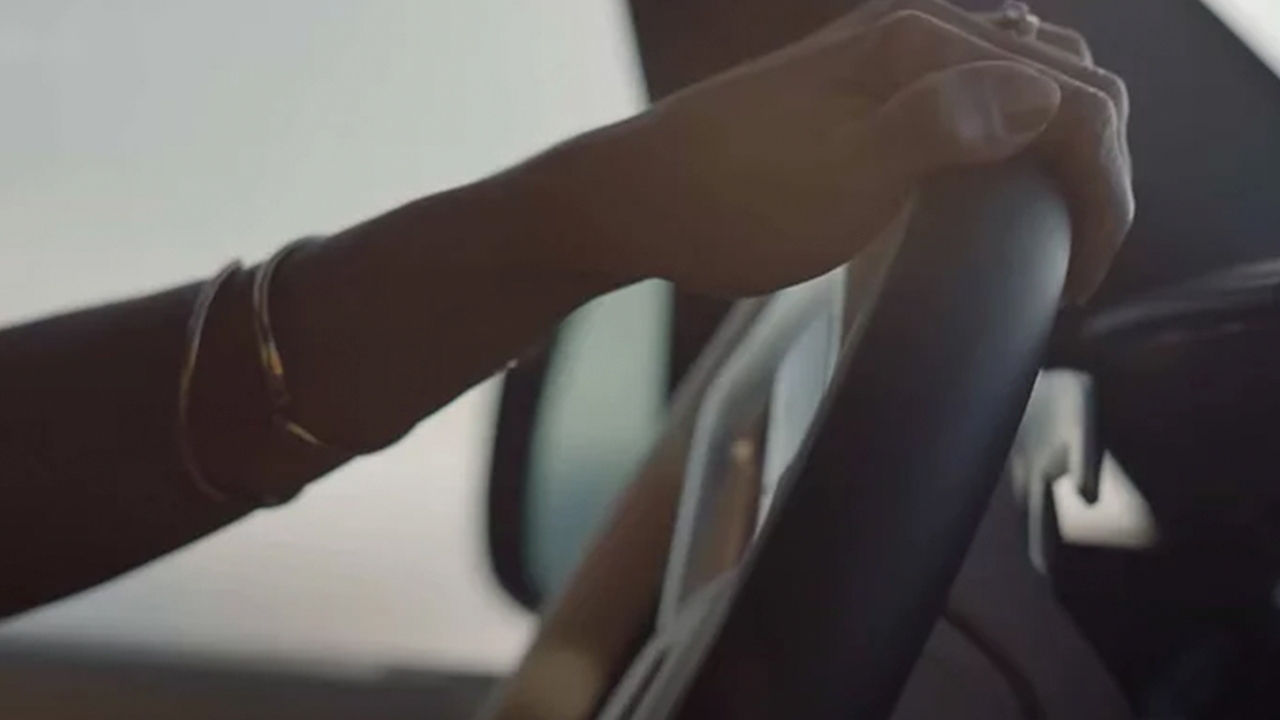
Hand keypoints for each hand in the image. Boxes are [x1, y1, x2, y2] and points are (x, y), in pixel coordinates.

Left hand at [530, 0, 1130, 300]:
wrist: (636, 197)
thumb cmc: (727, 202)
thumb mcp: (839, 179)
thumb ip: (942, 127)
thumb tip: (1046, 96)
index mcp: (922, 48)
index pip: (1071, 102)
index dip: (1102, 192)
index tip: (1085, 279)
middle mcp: (915, 31)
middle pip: (1066, 74)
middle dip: (1099, 162)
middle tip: (1085, 253)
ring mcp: (890, 49)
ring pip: (1029, 67)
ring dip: (1068, 133)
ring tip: (1065, 213)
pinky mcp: (867, 78)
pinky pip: (977, 76)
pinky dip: (1020, 114)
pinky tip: (1010, 155)